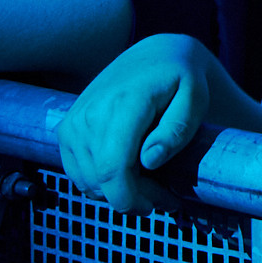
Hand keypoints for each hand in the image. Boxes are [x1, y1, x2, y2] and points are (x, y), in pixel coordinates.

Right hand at [58, 34, 213, 213]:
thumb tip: (150, 161)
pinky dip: (100, 184)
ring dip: (116, 194)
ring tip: (150, 186)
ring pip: (86, 182)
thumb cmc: (180, 79)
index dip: (130, 198)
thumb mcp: (195, 99)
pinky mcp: (67, 130)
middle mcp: (89, 114)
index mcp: (123, 105)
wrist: (153, 56)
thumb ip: (175, 131)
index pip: (112, 168)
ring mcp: (73, 123)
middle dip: (132, 199)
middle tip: (163, 198)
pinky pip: (77, 173)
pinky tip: (128, 176)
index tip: (157, 206)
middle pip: (100, 180)